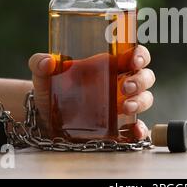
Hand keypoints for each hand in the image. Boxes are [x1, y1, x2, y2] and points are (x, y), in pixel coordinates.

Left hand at [28, 45, 154, 139]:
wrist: (44, 118)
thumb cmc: (50, 89)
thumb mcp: (43, 75)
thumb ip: (40, 63)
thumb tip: (47, 61)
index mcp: (110, 65)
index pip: (135, 54)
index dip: (140, 54)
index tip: (134, 59)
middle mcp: (121, 83)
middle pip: (145, 76)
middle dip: (140, 80)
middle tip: (125, 87)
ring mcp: (123, 105)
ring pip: (146, 98)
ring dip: (141, 101)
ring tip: (125, 107)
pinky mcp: (120, 126)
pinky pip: (138, 127)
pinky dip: (141, 129)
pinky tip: (135, 131)